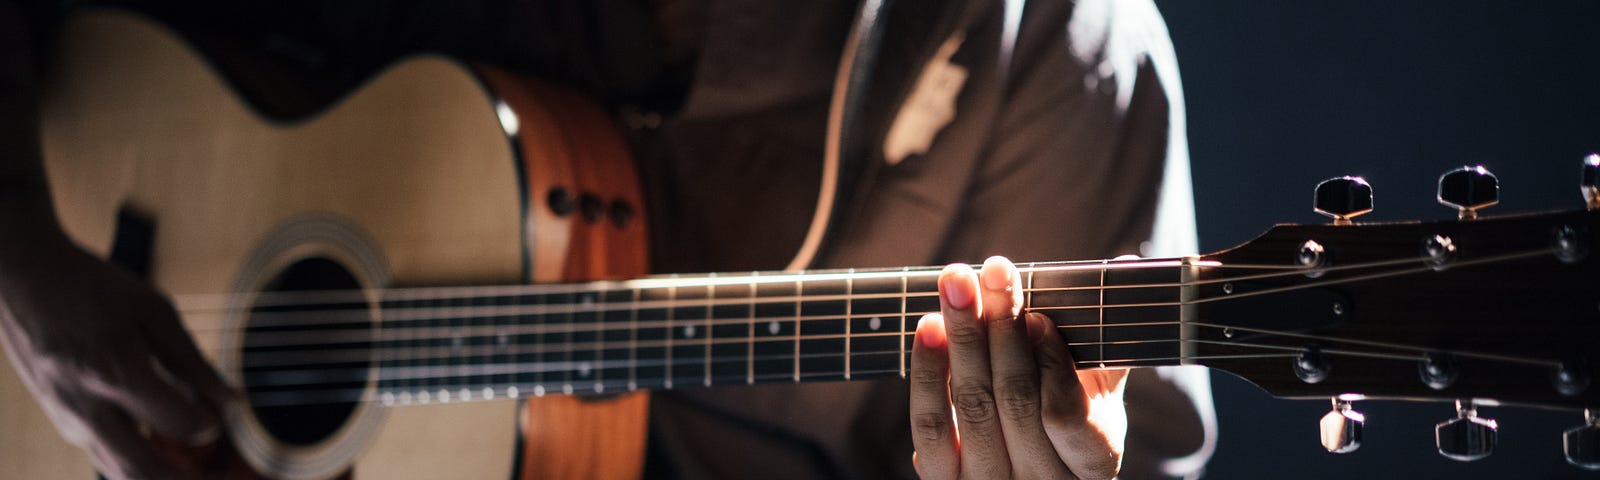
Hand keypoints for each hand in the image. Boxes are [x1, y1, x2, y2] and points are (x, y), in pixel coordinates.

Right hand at [0, 227, 234, 478]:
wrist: (23, 279)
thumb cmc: (94, 288)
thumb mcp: (153, 311)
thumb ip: (193, 362)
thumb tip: (233, 404)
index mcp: (116, 371)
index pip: (177, 422)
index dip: (208, 425)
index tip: (221, 416)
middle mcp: (87, 405)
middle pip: (143, 470)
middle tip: (218, 478)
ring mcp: (69, 418)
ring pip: (120, 472)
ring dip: (161, 478)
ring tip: (196, 472)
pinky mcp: (62, 421)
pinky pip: (104, 454)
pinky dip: (137, 460)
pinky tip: (161, 445)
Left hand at [910, 256, 1129, 479]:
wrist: (1024, 479)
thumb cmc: (1070, 425)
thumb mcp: (1098, 395)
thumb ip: (1105, 340)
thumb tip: (1126, 265)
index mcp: (1092, 461)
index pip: (1068, 416)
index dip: (1052, 366)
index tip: (1039, 318)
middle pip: (1015, 399)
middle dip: (1003, 328)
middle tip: (995, 269)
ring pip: (973, 406)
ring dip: (963, 336)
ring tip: (956, 282)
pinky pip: (932, 426)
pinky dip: (928, 372)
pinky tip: (929, 326)